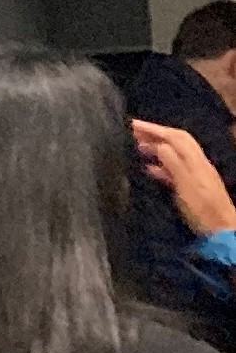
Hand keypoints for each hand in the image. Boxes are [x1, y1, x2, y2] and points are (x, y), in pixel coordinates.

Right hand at [135, 119, 235, 237]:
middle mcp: (197, 163)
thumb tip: (159, 145)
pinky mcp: (191, 185)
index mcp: (195, 161)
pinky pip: (174, 168)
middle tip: (132, 131)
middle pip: (176, 141)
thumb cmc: (202, 209)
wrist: (221, 228)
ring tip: (137, 146)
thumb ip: (173, 164)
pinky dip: (160, 164)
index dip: (154, 129)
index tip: (132, 124)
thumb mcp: (185, 186)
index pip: (175, 137)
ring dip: (157, 147)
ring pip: (175, 153)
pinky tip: (148, 168)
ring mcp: (195, 173)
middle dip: (155, 133)